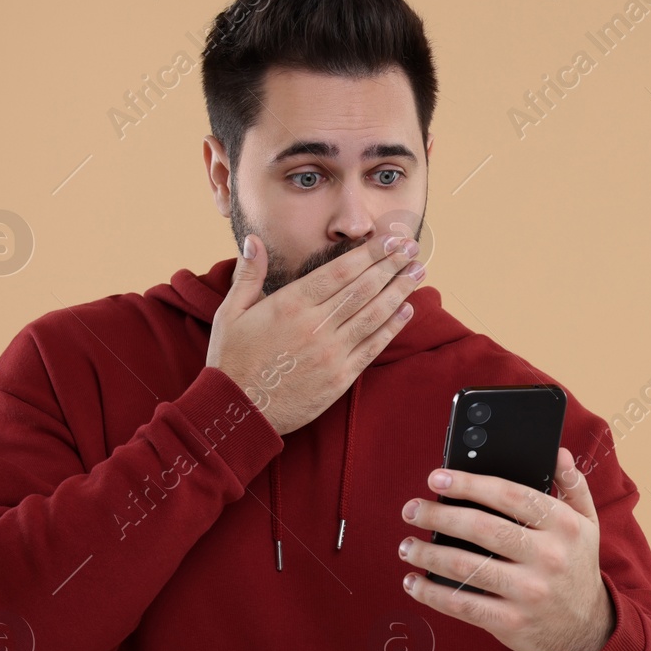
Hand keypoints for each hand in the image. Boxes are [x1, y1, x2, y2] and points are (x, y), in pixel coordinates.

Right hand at [205, 232, 425, 435]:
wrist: (238, 410)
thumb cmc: (232, 360)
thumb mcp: (232, 312)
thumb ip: (248, 274)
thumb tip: (254, 240)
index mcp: (290, 305)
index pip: (340, 271)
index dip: (370, 253)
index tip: (390, 239)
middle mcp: (315, 326)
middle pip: (363, 288)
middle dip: (391, 265)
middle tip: (412, 248)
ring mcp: (331, 353)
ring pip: (373, 314)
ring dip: (399, 291)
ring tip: (418, 272)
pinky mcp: (340, 378)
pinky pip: (372, 347)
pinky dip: (392, 327)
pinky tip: (407, 310)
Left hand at [397, 447, 615, 650]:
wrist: (587, 627)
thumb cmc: (576, 565)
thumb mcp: (587, 522)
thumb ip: (572, 485)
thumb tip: (557, 453)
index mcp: (563, 526)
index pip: (510, 496)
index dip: (470, 484)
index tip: (437, 478)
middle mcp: (548, 557)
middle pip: (482, 528)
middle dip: (439, 515)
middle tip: (412, 509)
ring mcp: (529, 592)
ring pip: (466, 567)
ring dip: (428, 554)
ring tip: (407, 546)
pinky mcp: (512, 622)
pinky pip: (463, 605)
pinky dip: (432, 594)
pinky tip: (414, 583)